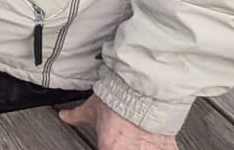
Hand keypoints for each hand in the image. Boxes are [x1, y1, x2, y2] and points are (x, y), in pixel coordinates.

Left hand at [60, 95, 178, 149]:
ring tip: (140, 141)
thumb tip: (65, 115)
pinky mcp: (169, 147)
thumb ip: (77, 116)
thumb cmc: (118, 98)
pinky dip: (163, 148)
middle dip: (126, 145)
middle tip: (126, 140)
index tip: (109, 142)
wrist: (143, 89)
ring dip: (144, 147)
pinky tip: (157, 144)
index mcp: (110, 147)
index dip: (108, 145)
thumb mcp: (91, 108)